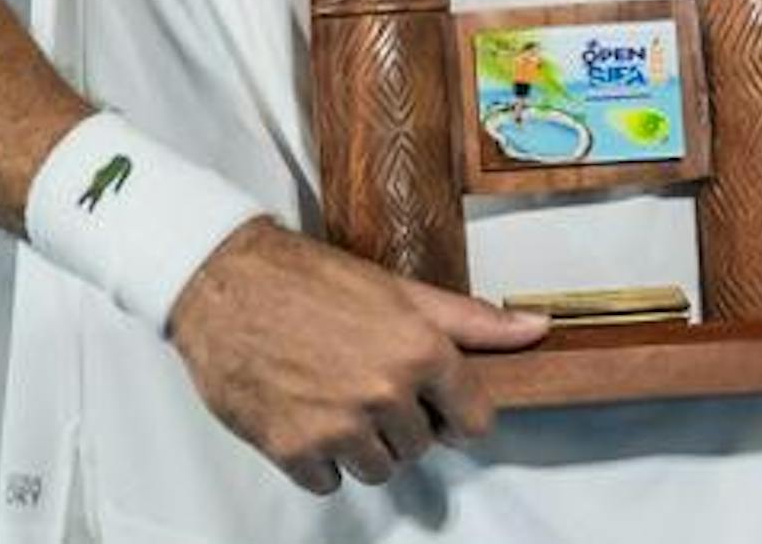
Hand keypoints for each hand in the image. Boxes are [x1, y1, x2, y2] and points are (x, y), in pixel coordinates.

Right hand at [165, 221, 550, 494]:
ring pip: (378, 468)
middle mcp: (383, 394)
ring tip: (338, 397)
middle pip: (422, 446)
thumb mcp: (401, 291)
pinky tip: (308, 416)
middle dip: (403, 421)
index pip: (474, 422)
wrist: (225, 283)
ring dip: (364, 445)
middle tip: (369, 381)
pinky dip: (320, 459)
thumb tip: (536, 328)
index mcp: (420, 352)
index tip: (436, 401)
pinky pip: (327, 482)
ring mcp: (337, 426)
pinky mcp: (292, 449)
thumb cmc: (308, 279)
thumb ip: (472, 320)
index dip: (455, 411)